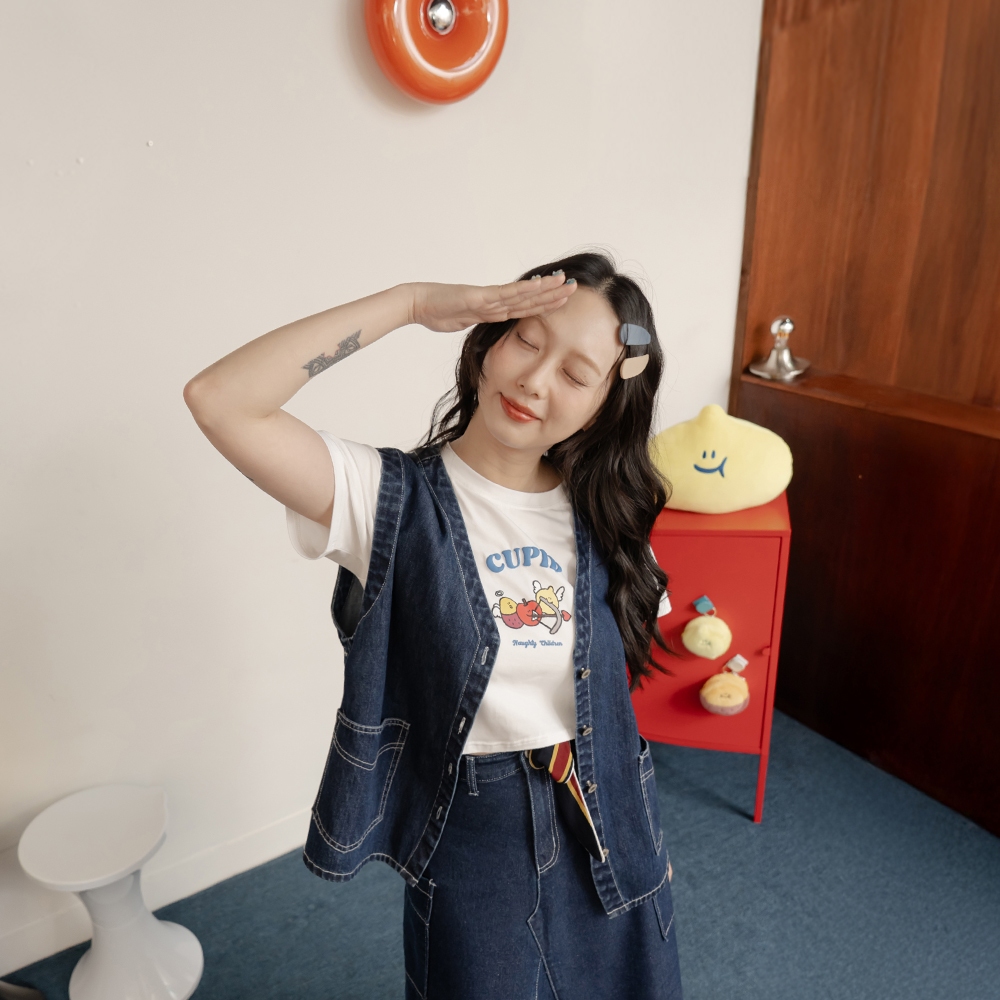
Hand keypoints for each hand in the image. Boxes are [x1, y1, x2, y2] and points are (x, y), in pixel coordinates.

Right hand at [409, 273, 576, 332]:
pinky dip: (524, 290)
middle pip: (529, 298)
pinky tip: (539, 286)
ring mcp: (488, 297)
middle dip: (553, 293)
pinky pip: (506, 294)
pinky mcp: (479, 297)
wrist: (418, 303)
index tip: (563, 299)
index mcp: (493, 308)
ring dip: (545, 289)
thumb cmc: (437, 312)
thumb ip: (477, 321)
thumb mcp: (463, 321)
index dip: (545, 303)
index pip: (524, 307)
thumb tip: (487, 324)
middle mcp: (494, 301)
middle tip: (575, 286)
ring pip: (523, 294)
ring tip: (565, 282)